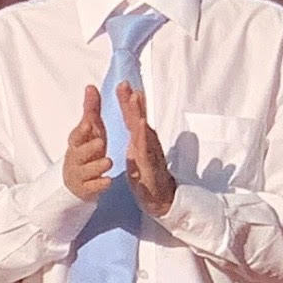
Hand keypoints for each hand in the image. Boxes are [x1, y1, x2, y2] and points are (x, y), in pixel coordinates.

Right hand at [62, 85, 112, 200]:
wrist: (77, 180)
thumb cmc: (87, 150)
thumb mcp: (91, 130)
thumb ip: (91, 110)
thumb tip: (90, 87)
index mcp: (77, 143)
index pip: (76, 135)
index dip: (82, 130)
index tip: (89, 122)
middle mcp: (75, 158)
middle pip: (79, 153)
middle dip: (89, 148)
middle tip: (100, 142)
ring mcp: (79, 174)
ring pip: (87, 171)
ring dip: (97, 166)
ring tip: (108, 161)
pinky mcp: (85, 189)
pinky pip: (92, 188)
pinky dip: (99, 185)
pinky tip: (108, 181)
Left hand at [118, 84, 175, 216]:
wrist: (160, 198)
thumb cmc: (148, 173)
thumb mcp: (137, 152)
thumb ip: (136, 136)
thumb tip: (135, 118)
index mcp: (142, 140)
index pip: (134, 118)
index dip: (129, 102)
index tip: (123, 84)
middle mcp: (148, 143)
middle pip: (140, 119)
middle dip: (134, 101)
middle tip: (127, 84)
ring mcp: (150, 153)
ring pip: (144, 130)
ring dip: (139, 114)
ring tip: (134, 98)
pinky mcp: (150, 166)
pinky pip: (146, 151)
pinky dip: (143, 138)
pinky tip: (140, 127)